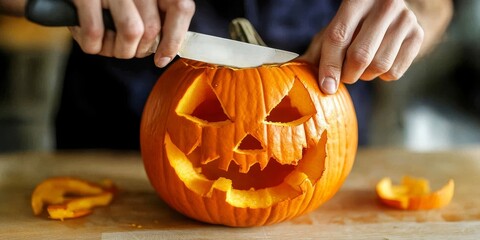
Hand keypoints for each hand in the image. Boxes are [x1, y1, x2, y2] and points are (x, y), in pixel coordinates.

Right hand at [69, 0, 194, 66]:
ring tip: (109, 46)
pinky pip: (95, 33)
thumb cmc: (108, 2)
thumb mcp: (137, 5)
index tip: (162, 59)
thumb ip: (156, 19)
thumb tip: (166, 52)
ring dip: (119, 51)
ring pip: (130, 33)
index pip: (181, 8)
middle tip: (128, 49)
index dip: (174, 39)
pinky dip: (93, 46)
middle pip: (152, 29)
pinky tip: (90, 41)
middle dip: (139, 51)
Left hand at [298, 0, 423, 93]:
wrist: (388, 13)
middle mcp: (385, 5)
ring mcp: (405, 19)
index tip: (326, 86)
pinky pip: (395, 71)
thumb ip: (316, 52)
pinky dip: (383, 76)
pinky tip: (379, 63)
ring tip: (361, 67)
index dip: (329, 66)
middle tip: (345, 76)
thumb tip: (294, 74)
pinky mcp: (418, 35)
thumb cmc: (352, 26)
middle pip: (361, 55)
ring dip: (365, 76)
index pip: (338, 37)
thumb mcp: (332, 32)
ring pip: (379, 66)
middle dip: (348, 74)